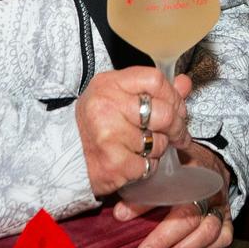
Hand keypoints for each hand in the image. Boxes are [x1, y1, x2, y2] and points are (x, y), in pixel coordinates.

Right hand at [74, 67, 190, 197]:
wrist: (63, 159)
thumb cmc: (93, 125)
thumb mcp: (117, 97)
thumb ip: (153, 91)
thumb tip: (185, 84)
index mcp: (109, 84)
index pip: (155, 80)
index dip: (173, 96)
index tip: (177, 108)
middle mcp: (106, 106)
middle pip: (163, 113)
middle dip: (177, 127)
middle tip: (177, 134)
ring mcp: (109, 136)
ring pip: (159, 142)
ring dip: (158, 148)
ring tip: (142, 147)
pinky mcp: (114, 163)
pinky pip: (149, 165)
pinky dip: (147, 167)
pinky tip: (134, 162)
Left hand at [114, 146, 233, 247]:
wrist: (210, 158)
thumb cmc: (180, 163)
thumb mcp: (161, 165)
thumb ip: (143, 186)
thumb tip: (119, 213)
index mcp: (192, 170)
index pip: (169, 190)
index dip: (144, 206)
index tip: (122, 216)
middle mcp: (210, 189)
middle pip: (190, 218)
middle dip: (163, 240)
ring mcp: (222, 205)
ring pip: (209, 232)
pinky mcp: (227, 218)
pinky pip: (223, 238)